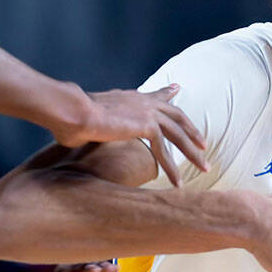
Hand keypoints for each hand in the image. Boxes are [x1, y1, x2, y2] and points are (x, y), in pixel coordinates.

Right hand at [53, 85, 208, 186]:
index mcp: (129, 97)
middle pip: (176, 117)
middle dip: (191, 132)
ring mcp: (147, 112)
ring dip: (192, 154)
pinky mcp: (147, 125)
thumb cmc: (68, 117)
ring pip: (178, 135)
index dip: (167, 93)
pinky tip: (176, 183)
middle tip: (203, 144)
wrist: (70, 111)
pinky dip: (171, 169)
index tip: (177, 89)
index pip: (154, 95)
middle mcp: (142, 101)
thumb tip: (72, 132)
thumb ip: (91, 124)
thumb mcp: (85, 118)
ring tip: (204, 168)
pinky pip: (164, 151)